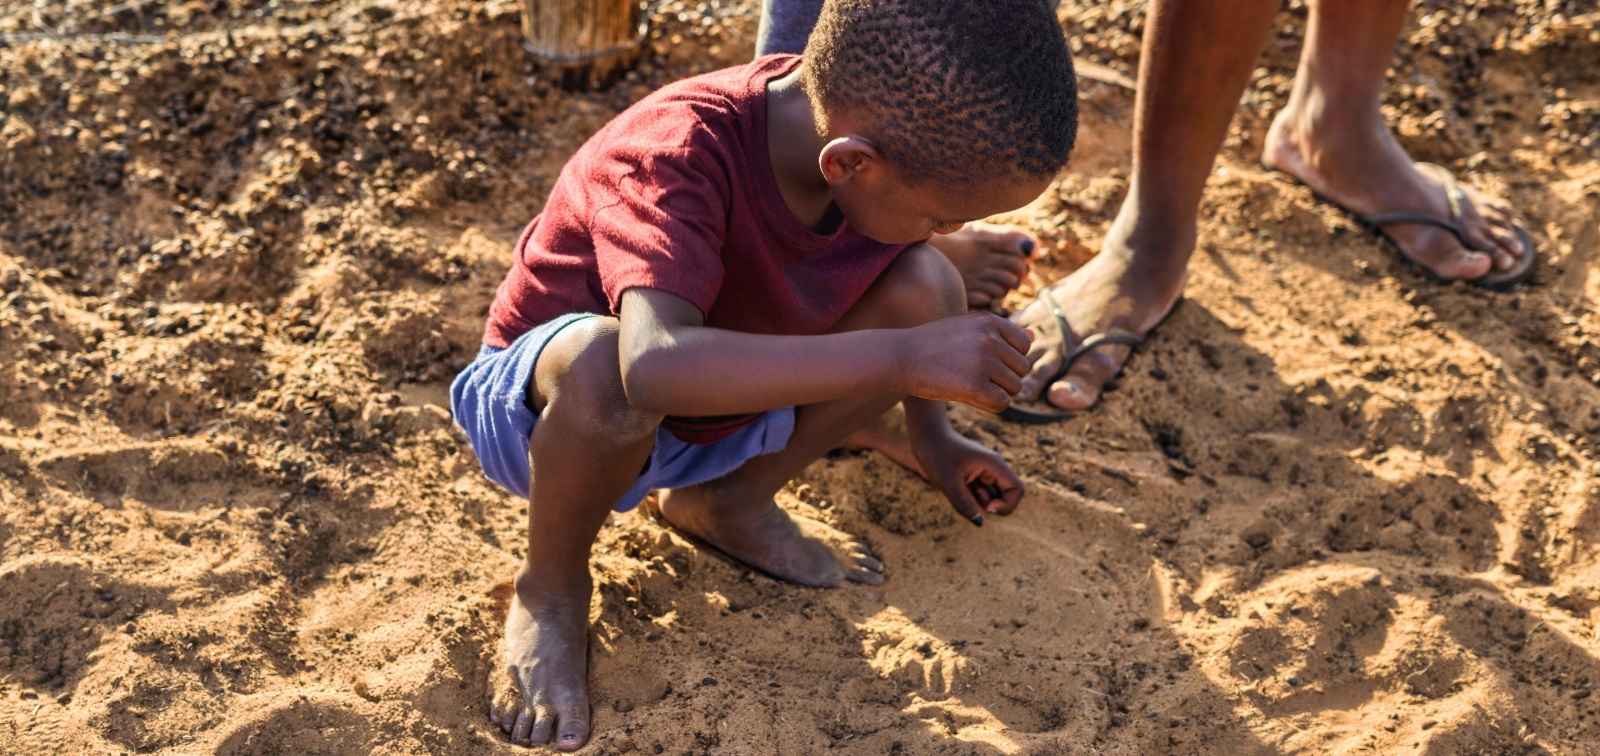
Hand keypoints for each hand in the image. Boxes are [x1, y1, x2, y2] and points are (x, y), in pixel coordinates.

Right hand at [896, 313, 1033, 412]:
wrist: (900, 357)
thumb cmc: (933, 344)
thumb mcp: (966, 328)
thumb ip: (999, 332)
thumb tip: (1034, 335)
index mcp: (991, 321)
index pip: (1024, 345)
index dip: (1008, 358)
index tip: (984, 362)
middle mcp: (991, 339)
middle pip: (1022, 368)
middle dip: (1004, 377)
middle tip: (975, 377)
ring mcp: (984, 362)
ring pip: (1014, 388)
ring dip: (996, 392)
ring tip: (970, 385)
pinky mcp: (975, 386)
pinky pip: (1001, 403)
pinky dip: (989, 405)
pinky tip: (969, 397)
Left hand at [911, 429, 1024, 525]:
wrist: (924, 437)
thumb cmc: (936, 454)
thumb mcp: (947, 482)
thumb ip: (964, 504)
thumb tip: (980, 523)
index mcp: (994, 464)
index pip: (1017, 490)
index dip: (1007, 504)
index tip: (988, 507)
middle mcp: (992, 469)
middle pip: (1006, 496)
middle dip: (990, 505)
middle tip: (969, 497)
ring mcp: (983, 473)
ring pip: (990, 498)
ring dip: (977, 502)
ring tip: (959, 488)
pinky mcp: (972, 478)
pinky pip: (978, 496)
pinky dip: (969, 499)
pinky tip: (956, 487)